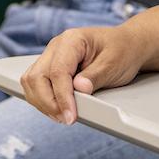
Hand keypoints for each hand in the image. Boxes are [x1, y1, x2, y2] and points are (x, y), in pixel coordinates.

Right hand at [20, 24, 148, 123]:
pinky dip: (42, 99)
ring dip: (42, 102)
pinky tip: (57, 109)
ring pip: (31, 81)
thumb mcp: (114, 63)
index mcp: (72, 40)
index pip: (57, 71)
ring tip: (62, 116)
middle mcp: (56, 46)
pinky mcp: (50, 67)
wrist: (127, 45)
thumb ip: (96, 75)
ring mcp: (51, 56)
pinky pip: (36, 84)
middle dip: (48, 102)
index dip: (61, 97)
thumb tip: (79, 89)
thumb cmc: (122, 50)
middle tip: (66, 119)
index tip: (70, 116)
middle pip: (37, 76)